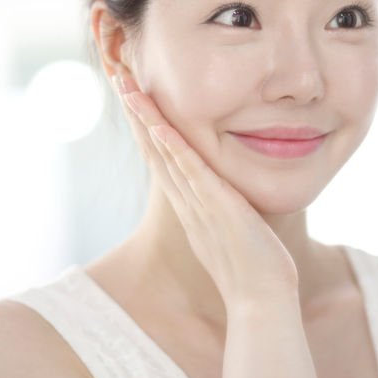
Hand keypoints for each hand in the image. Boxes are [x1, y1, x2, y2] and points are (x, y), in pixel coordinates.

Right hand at [111, 65, 298, 310]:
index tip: (135, 91)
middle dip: (135, 109)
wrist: (261, 302)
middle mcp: (187, 201)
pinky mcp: (218, 208)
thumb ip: (228, 211)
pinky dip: (173, 148)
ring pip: (165, 152)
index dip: (146, 121)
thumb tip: (231, 199)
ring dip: (145, 117)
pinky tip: (159, 125)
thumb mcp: (237, 231)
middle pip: (153, 146)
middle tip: (116, 74)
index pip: (162, 154)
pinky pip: (191, 173)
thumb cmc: (256, 271)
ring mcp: (199, 204)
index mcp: (190, 204)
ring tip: (126, 84)